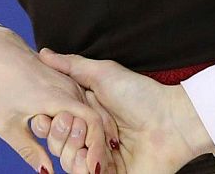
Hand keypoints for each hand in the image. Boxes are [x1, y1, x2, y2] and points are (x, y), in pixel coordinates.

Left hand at [0, 25, 115, 173]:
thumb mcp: (6, 124)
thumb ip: (28, 150)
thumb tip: (46, 172)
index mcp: (57, 98)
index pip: (92, 124)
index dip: (95, 148)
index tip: (92, 168)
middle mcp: (69, 88)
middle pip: (93, 122)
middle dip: (91, 145)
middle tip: (85, 167)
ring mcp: (70, 83)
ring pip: (91, 112)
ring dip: (88, 134)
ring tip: (82, 155)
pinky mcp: (68, 81)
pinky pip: (84, 104)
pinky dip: (84, 122)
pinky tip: (77, 137)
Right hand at [38, 49, 214, 173]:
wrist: (171, 120)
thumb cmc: (140, 94)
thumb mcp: (102, 73)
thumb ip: (71, 65)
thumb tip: (43, 52)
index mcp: (85, 114)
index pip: (53, 123)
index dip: (47, 121)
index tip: (49, 114)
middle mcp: (90, 137)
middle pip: (57, 144)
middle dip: (61, 136)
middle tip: (77, 125)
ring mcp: (100, 158)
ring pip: (68, 163)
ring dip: (72, 152)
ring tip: (88, 141)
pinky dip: (85, 168)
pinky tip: (94, 159)